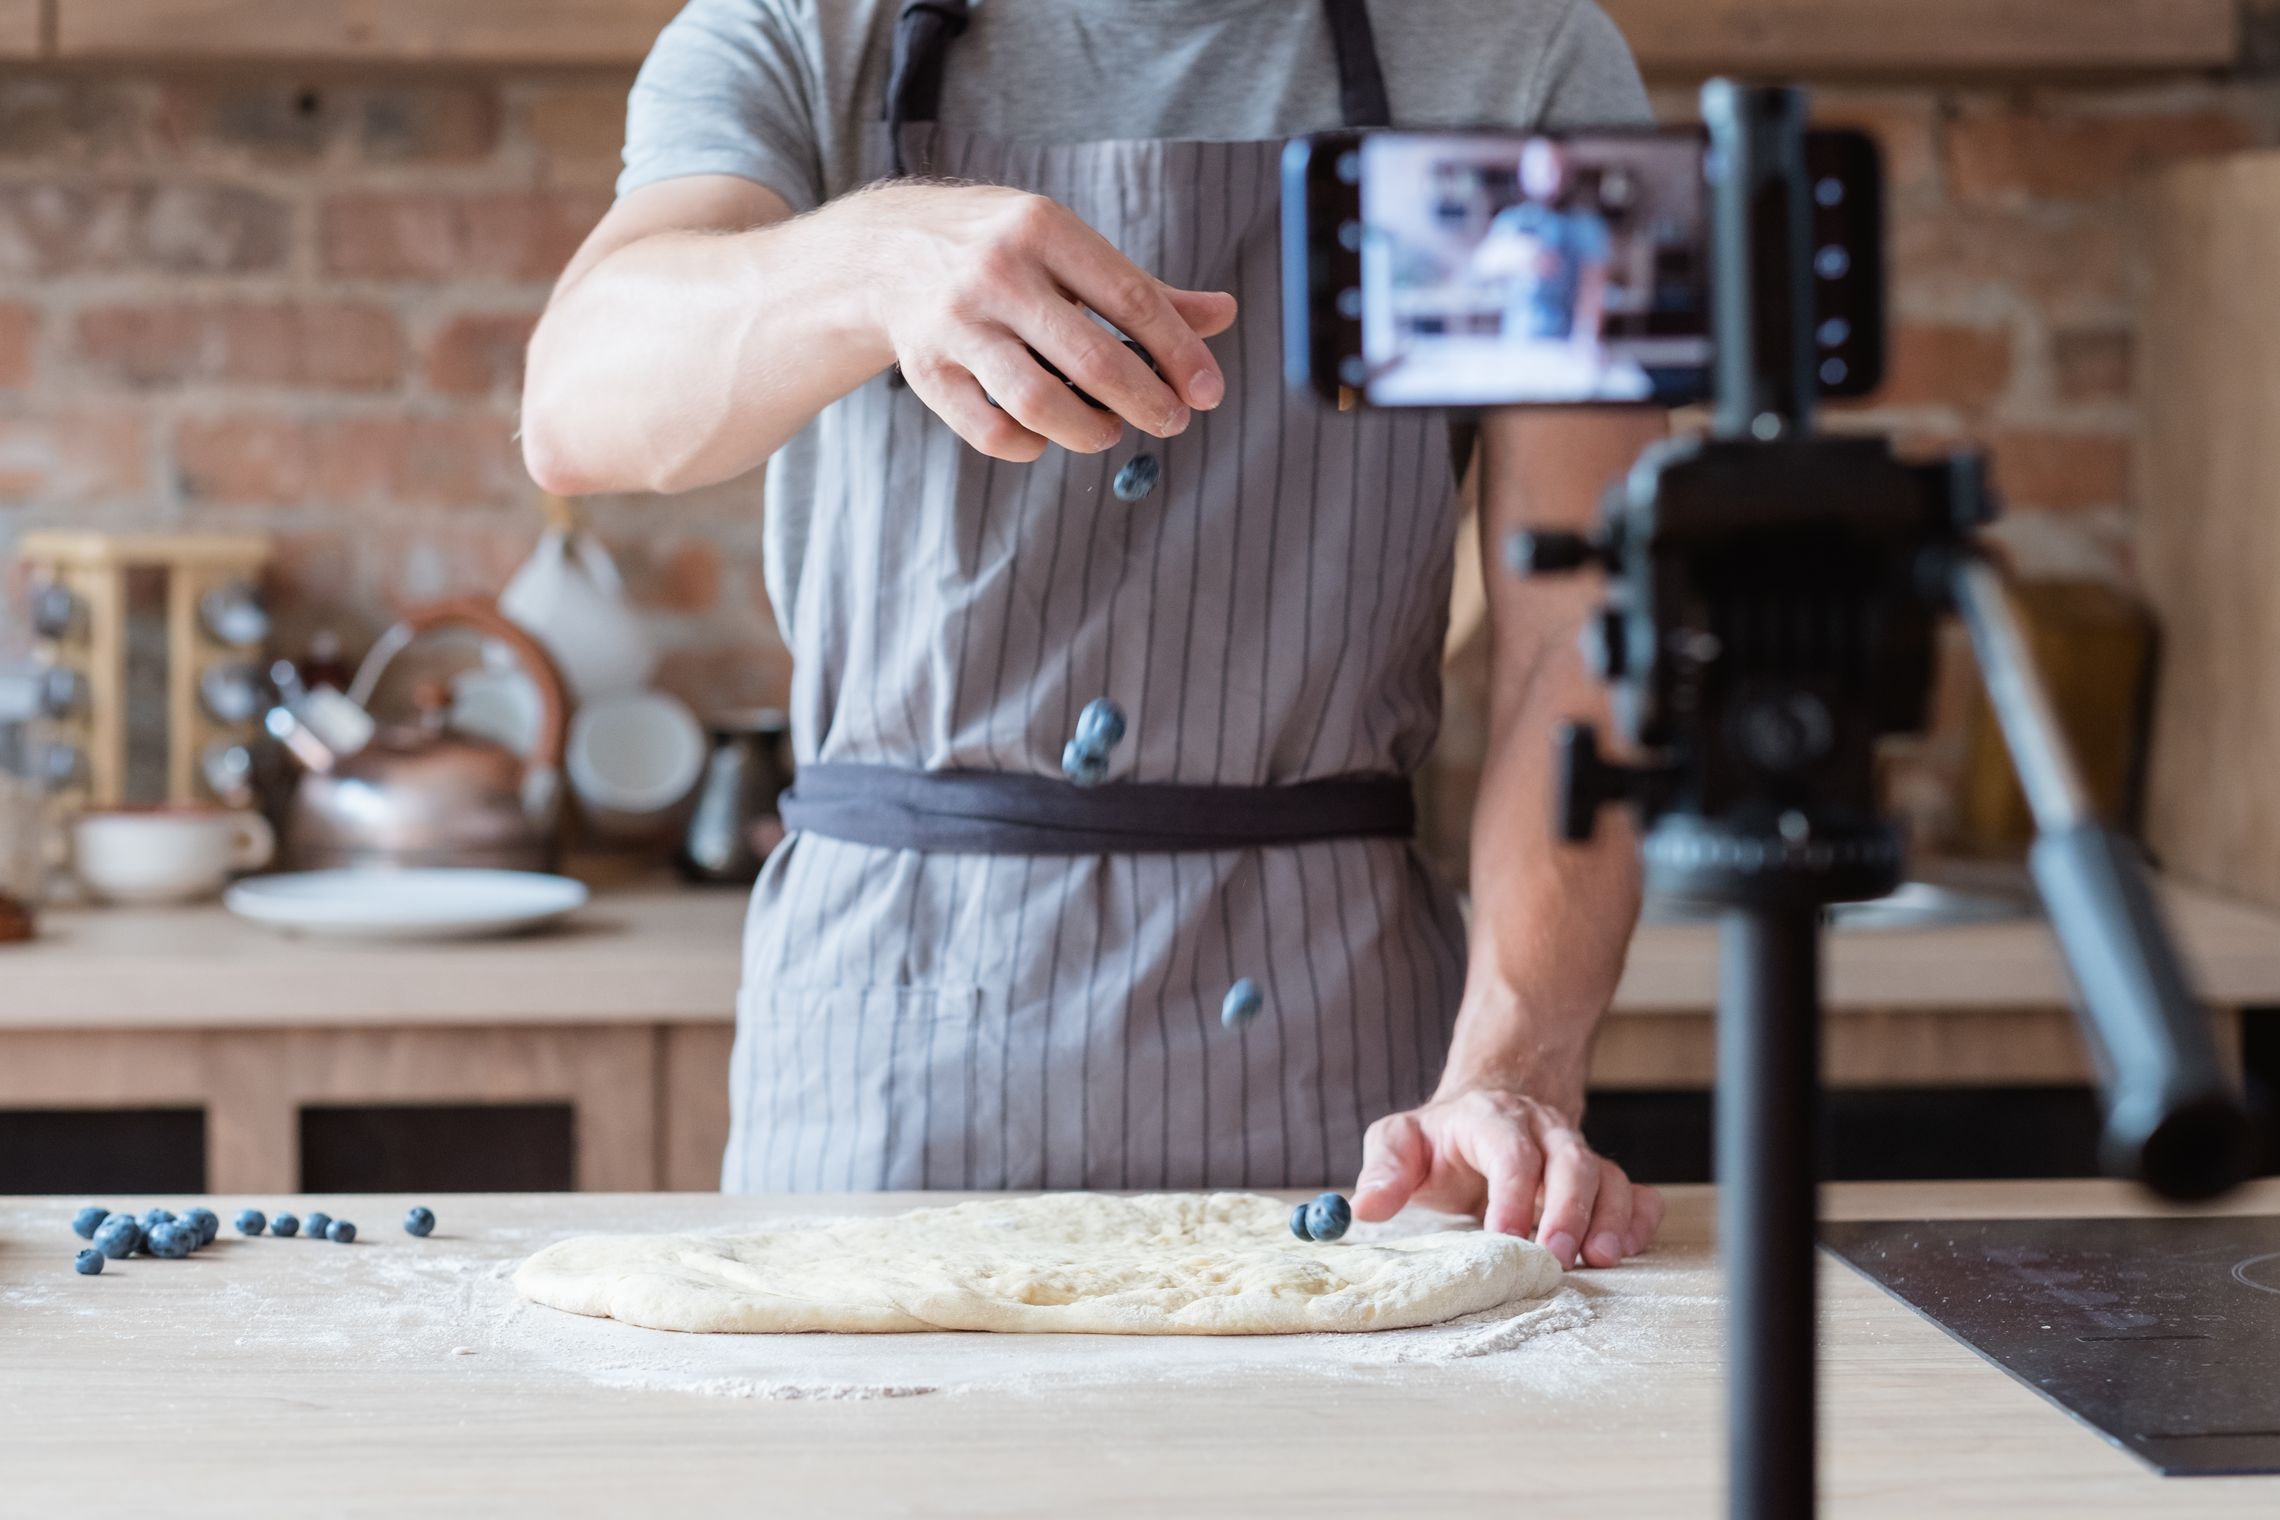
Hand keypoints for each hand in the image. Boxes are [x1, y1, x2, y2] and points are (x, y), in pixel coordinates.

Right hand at [850, 182, 1237, 460]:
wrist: (885, 252)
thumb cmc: (1002, 252)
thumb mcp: (1067, 247)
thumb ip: (1142, 289)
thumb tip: (1224, 316)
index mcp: (1043, 228)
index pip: (1131, 299)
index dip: (1179, 354)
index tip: (1209, 393)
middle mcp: (996, 272)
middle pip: (1093, 360)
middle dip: (1147, 403)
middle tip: (1171, 422)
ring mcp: (956, 324)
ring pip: (1039, 404)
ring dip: (1091, 431)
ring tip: (1108, 429)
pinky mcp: (926, 371)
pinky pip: (991, 433)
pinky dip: (1031, 446)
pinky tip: (1046, 435)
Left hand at [1350, 1086, 1664, 1267]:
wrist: (1489, 1110)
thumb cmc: (1441, 1139)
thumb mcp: (1400, 1141)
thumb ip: (1383, 1170)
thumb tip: (1364, 1207)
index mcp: (1491, 1120)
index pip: (1510, 1150)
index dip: (1511, 1194)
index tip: (1502, 1238)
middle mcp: (1544, 1131)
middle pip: (1571, 1160)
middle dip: (1568, 1209)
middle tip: (1556, 1257)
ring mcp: (1577, 1153)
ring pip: (1609, 1176)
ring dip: (1610, 1218)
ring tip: (1600, 1259)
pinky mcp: (1599, 1179)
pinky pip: (1635, 1192)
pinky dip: (1639, 1218)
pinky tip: (1626, 1248)